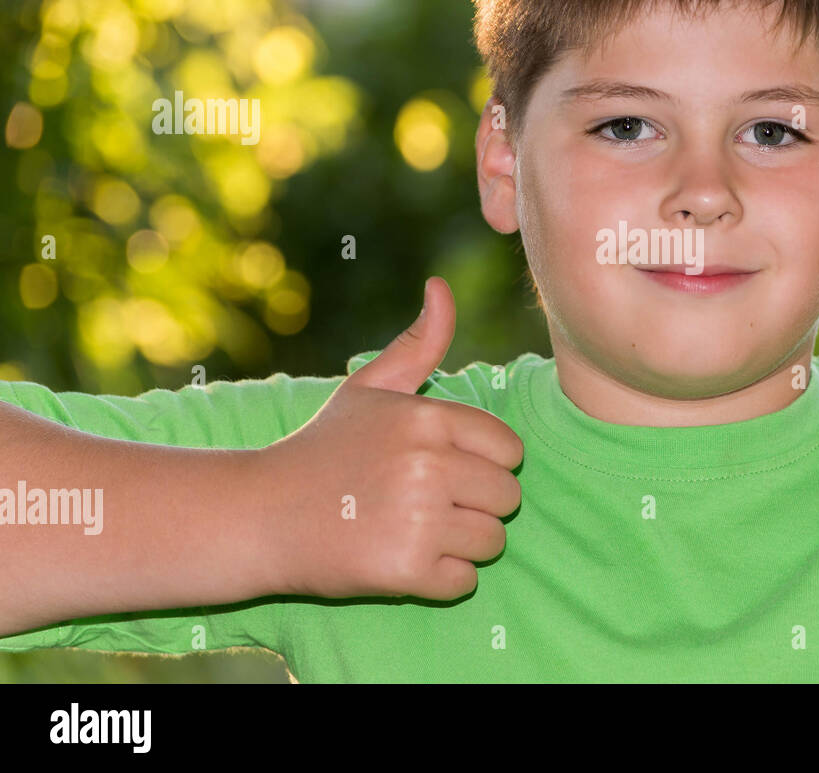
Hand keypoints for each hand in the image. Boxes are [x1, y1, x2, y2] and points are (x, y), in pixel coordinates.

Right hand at [259, 277, 523, 600]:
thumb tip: (441, 286)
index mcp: (428, 418)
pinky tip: (402, 560)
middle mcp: (428, 464)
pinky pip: (465, 582)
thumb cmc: (323, 450)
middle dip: (476, 506)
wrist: (259, 516)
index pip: (510, 451)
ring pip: (492, 540)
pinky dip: (441, 580)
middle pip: (508, 497)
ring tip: (412, 530)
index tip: (442, 470)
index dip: (482, 464)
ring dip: (461, 544)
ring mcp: (418, 518)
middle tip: (425, 505)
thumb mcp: (369, 389)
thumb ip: (418, 344)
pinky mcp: (406, 570)